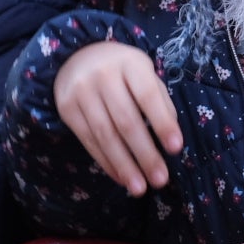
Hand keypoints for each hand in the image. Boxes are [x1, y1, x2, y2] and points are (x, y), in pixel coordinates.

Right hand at [53, 40, 181, 195]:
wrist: (78, 55)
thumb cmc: (122, 69)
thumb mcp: (144, 73)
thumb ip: (159, 100)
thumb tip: (171, 137)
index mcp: (130, 63)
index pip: (148, 95)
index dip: (163, 123)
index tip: (177, 148)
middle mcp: (103, 76)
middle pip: (126, 121)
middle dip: (145, 154)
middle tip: (160, 179)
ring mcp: (81, 92)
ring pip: (105, 135)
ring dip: (124, 166)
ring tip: (140, 188)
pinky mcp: (66, 109)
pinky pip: (88, 141)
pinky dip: (106, 162)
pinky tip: (121, 177)